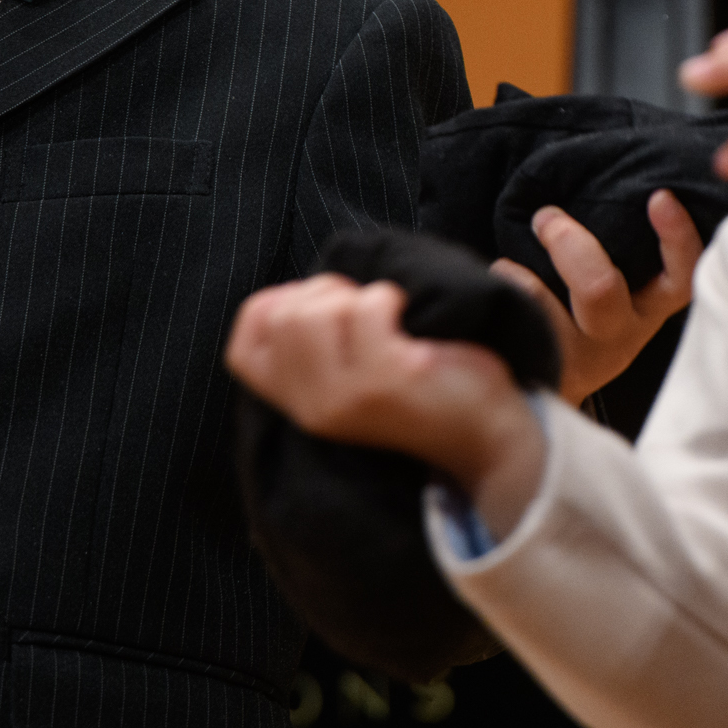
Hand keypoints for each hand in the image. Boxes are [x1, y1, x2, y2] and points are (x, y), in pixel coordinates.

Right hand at [226, 275, 546, 536]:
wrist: (483, 435)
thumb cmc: (417, 388)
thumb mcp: (347, 374)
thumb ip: (311, 342)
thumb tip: (291, 293)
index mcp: (297, 404)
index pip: (244, 346)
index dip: (275, 306)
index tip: (322, 308)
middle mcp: (313, 407)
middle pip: (282, 317)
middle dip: (324, 292)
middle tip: (363, 311)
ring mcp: (346, 397)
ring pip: (319, 311)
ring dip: (358, 296)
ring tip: (387, 318)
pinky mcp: (385, 382)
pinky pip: (367, 310)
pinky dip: (390, 299)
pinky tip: (409, 321)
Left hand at [492, 193, 706, 403]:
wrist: (546, 378)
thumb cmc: (585, 303)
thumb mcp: (618, 278)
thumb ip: (618, 238)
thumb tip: (595, 170)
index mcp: (651, 305)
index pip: (682, 274)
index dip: (676, 237)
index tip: (659, 197)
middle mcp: (621, 333)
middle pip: (599, 289)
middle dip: (567, 243)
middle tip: (545, 216)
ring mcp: (578, 356)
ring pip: (543, 306)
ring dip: (521, 273)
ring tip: (509, 263)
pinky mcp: (539, 363)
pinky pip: (511, 316)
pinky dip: (502, 287)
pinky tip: (501, 283)